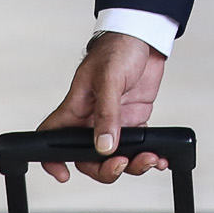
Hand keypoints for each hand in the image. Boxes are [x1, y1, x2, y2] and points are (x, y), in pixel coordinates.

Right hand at [38, 32, 168, 182]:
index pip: (54, 137)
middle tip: (122, 163)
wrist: (146, 38)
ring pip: (115, 157)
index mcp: (75, 108)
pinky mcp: (134, 120)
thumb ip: (106, 113)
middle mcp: (92, 120)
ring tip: (150, 159)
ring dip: (133, 165)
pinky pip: (137, 147)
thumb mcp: (108, 78)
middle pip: (89, 159)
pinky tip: (160, 156)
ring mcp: (114, 122)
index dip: (53, 160)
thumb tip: (105, 145)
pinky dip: (148, 155)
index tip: (64, 174)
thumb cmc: (118, 48)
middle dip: (106, 169)